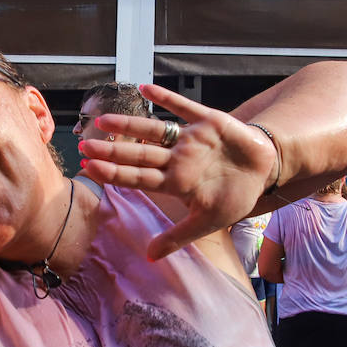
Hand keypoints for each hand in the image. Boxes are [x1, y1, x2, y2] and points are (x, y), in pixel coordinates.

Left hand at [78, 84, 277, 260]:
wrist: (263, 169)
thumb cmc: (233, 195)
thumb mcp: (206, 221)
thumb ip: (177, 237)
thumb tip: (149, 258)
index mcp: (175, 182)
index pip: (137, 177)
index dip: (113, 172)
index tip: (88, 167)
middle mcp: (177, 158)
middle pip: (139, 153)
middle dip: (112, 150)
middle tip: (83, 144)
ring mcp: (191, 139)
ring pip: (155, 130)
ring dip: (130, 124)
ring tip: (103, 120)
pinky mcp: (208, 121)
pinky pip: (184, 107)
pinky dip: (166, 98)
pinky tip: (144, 89)